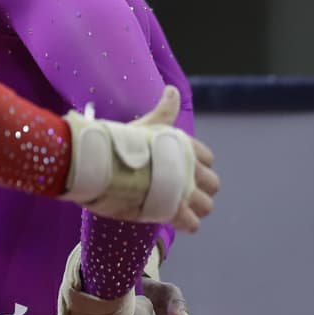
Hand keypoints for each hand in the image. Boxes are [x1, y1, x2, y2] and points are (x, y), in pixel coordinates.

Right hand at [62, 86, 220, 232]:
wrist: (100, 163)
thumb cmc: (119, 142)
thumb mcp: (144, 125)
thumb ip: (162, 112)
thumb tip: (171, 90)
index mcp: (186, 147)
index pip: (207, 158)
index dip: (195, 166)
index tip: (178, 169)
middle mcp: (191, 170)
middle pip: (212, 184)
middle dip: (199, 189)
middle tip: (177, 191)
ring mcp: (184, 191)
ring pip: (205, 206)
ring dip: (193, 208)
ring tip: (174, 207)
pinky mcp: (173, 211)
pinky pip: (192, 223)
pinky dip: (184, 223)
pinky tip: (169, 218)